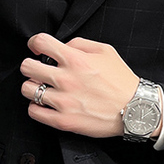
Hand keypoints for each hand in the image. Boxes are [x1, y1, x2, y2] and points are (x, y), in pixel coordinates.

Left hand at [20, 33, 158, 138]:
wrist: (136, 109)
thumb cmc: (121, 81)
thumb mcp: (106, 51)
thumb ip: (80, 44)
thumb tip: (61, 46)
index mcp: (76, 59)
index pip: (40, 42)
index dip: (35, 43)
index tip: (36, 48)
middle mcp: (66, 79)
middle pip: (27, 67)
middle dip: (31, 66)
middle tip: (38, 70)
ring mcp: (63, 101)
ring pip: (27, 89)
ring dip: (32, 87)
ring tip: (42, 88)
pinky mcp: (63, 120)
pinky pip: (34, 112)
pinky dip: (36, 107)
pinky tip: (45, 104)